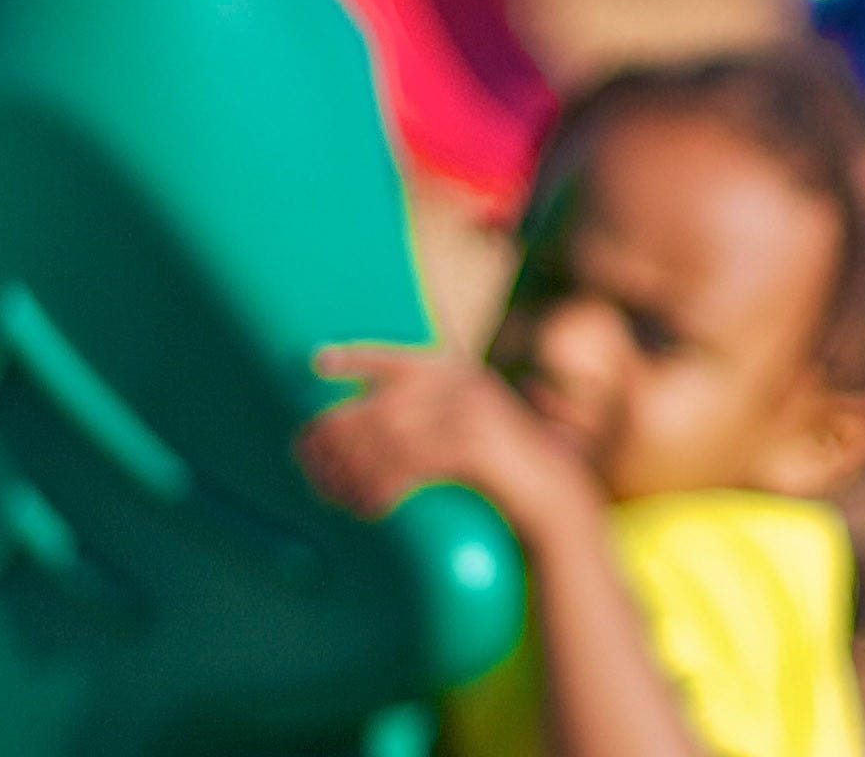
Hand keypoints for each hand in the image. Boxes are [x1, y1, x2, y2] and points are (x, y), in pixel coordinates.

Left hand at [297, 343, 597, 540]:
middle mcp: (464, 383)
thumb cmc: (504, 474)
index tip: (318, 362)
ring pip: (389, 437)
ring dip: (352, 469)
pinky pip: (410, 464)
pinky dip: (381, 486)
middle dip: (338, 434)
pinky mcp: (473, 446)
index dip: (357, 357)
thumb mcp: (471, 431)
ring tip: (332, 493)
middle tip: (309, 463)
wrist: (556, 500)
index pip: (399, 358)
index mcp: (461, 373)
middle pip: (381, 404)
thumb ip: (435, 418)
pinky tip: (368, 506)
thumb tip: (372, 431)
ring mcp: (471, 411)